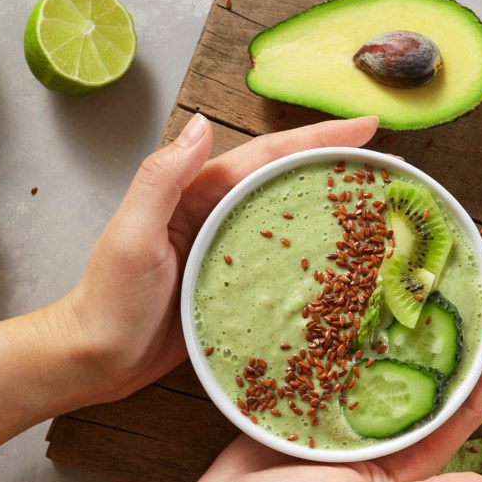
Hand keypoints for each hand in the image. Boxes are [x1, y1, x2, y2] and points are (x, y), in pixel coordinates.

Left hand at [45, 114, 380, 410]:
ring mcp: (228, 250)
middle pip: (287, 179)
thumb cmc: (108, 300)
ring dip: (331, 207)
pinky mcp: (233, 286)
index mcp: (199, 194)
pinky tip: (344, 267)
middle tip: (388, 163)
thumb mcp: (131, 235)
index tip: (368, 126)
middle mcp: (218, 214)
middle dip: (336, 163)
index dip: (318, 137)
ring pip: (289, 219)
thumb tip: (202, 123)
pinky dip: (314, 257)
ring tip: (379, 208)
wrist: (93, 359)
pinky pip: (282, 262)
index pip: (268, 155)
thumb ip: (162, 177)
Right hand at [173, 284, 481, 481]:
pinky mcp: (315, 394)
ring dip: (418, 316)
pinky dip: (361, 323)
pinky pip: (346, 353)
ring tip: (438, 273)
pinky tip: (370, 289)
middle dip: (467, 327)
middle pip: (438, 369)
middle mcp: (388, 430)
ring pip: (395, 354)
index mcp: (410, 459)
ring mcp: (352, 410)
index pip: (467, 402)